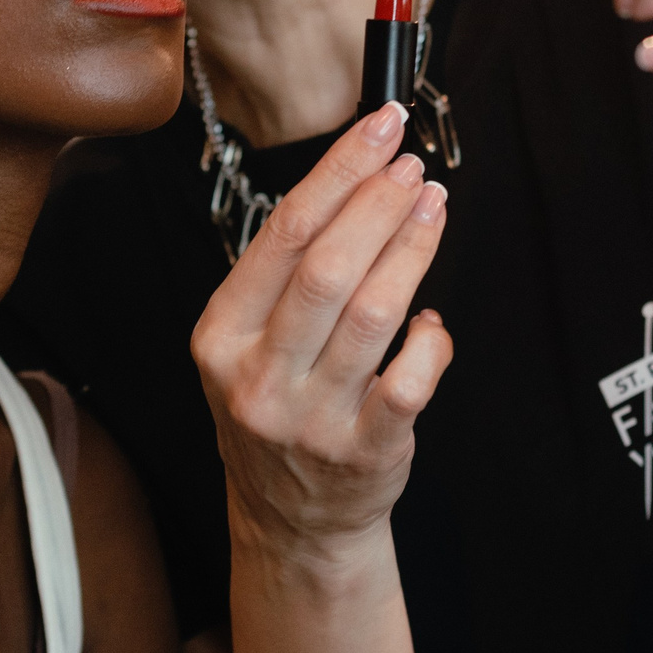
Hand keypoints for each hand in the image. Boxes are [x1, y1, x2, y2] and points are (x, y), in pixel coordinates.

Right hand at [190, 103, 453, 564]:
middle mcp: (257, 377)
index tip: (377, 130)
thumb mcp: (247, 345)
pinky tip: (431, 318)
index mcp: (220, 337)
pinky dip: (430, 338)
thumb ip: (283, 278)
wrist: (291, 522)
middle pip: (327, 267)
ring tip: (433, 207)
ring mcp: (310, 418)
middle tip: (413, 167)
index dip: (337, 172)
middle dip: (378, 203)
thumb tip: (353, 181)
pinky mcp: (364, 452)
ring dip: (411, 249)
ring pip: (372, 314)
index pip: (282, 234)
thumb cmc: (278, 411)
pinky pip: (411, 380)